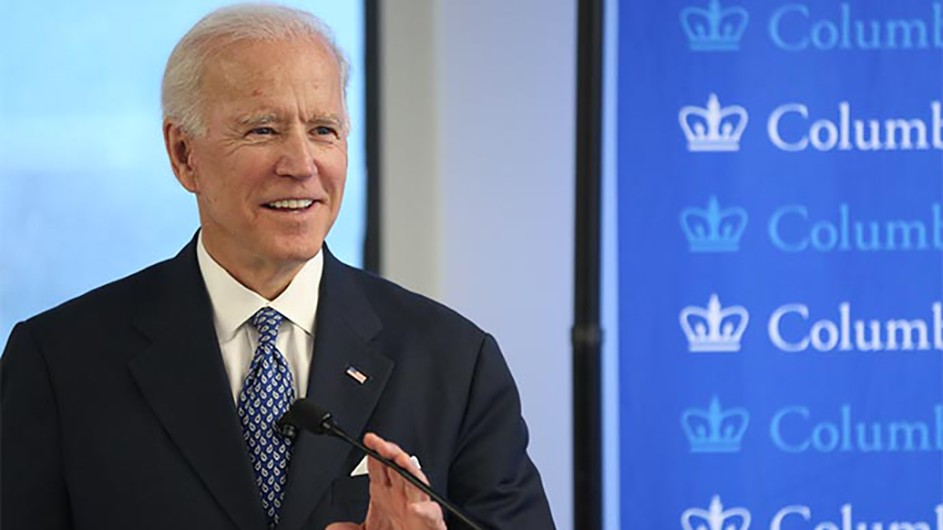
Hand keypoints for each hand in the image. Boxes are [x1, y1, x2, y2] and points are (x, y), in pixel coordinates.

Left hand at [326, 433, 446, 529]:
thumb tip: (334, 527)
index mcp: (385, 496)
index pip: (381, 467)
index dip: (375, 452)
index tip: (369, 440)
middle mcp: (402, 498)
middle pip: (398, 468)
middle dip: (391, 453)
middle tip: (381, 445)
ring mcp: (418, 510)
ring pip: (417, 484)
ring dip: (410, 471)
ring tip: (400, 461)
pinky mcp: (431, 526)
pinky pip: (432, 515)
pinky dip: (426, 511)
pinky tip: (415, 508)